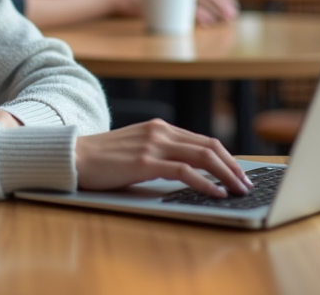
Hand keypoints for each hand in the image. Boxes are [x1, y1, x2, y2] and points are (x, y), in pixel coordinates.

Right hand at [75, 119, 251, 196]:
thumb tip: (189, 171)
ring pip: (202, 156)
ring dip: (226, 174)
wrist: (74, 156)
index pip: (204, 140)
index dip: (226, 158)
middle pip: (209, 146)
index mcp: (160, 127)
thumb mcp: (138, 148)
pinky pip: (183, 171)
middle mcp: (160, 131)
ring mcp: (153, 145)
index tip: (239, 174)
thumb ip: (161, 153)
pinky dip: (205, 182)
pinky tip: (215, 192)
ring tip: (238, 190)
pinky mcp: (144, 162)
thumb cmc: (103, 158)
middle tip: (246, 184)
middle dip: (232, 167)